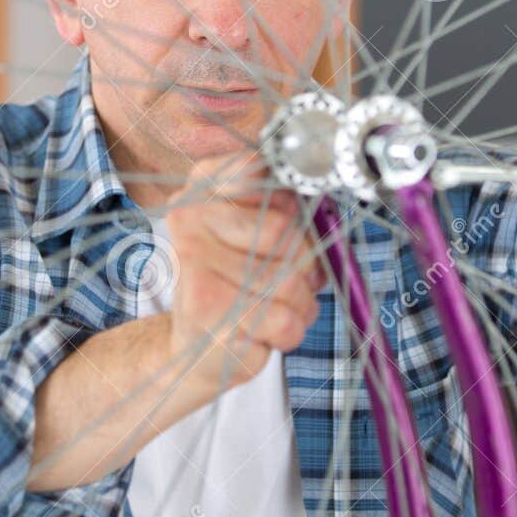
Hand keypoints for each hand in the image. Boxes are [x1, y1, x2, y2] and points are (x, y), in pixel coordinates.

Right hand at [166, 153, 321, 392]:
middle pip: (284, 229)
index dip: (293, 199)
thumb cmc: (237, 283)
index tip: (294, 217)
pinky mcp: (207, 310)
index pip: (263, 169)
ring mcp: (195, 264)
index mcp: (203, 187)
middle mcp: (190, 218)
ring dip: (301, 304)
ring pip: (290, 281)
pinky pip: (285, 320)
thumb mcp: (258, 234)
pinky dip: (289, 332)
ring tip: (279, 309)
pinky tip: (265, 330)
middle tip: (295, 280)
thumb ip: (287, 207)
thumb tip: (326, 199)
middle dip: (305, 265)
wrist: (195, 347)